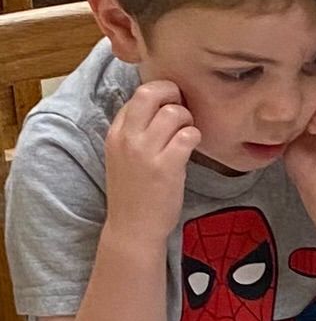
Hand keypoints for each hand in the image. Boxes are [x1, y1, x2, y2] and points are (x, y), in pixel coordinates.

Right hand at [103, 79, 199, 246]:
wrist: (133, 227)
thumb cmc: (134, 192)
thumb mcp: (122, 156)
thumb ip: (135, 132)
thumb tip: (161, 107)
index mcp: (115, 134)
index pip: (137, 96)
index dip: (159, 95)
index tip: (170, 106)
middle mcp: (127, 139)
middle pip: (150, 93)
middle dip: (173, 94)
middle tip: (183, 110)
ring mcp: (145, 152)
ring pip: (174, 112)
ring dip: (188, 120)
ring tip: (187, 135)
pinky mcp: (166, 167)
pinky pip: (188, 136)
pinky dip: (195, 137)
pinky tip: (191, 148)